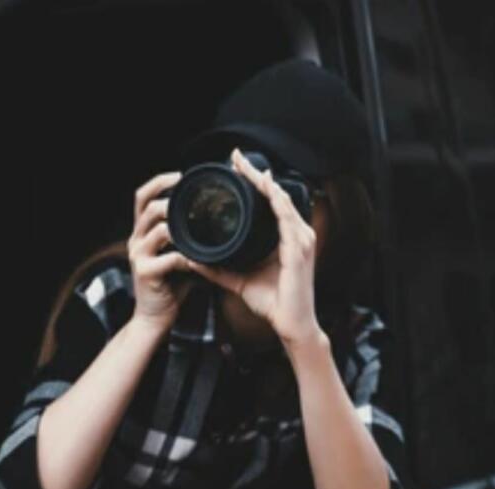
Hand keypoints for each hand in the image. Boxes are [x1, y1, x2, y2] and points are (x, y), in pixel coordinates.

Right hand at [128, 172, 194, 333]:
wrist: (153, 317)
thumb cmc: (170, 286)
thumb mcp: (176, 255)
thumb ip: (188, 238)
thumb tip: (216, 221)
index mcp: (142, 233)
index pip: (142, 197)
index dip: (159, 181)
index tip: (180, 176)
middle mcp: (136, 240)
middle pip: (147, 205)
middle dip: (170, 197)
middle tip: (192, 197)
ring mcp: (138, 255)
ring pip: (158, 228)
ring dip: (180, 226)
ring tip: (197, 228)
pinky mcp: (145, 272)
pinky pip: (169, 258)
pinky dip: (186, 257)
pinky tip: (198, 260)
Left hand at [188, 149, 322, 346]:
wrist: (290, 326)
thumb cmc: (272, 303)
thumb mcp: (238, 281)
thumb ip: (218, 268)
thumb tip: (193, 259)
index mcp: (287, 238)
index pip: (272, 203)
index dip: (256, 183)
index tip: (236, 168)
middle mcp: (298, 234)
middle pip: (277, 195)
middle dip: (256, 174)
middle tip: (235, 157)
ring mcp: (301, 240)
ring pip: (281, 200)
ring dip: (263, 181)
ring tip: (245, 166)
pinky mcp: (299, 249)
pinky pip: (286, 217)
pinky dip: (274, 200)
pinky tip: (263, 186)